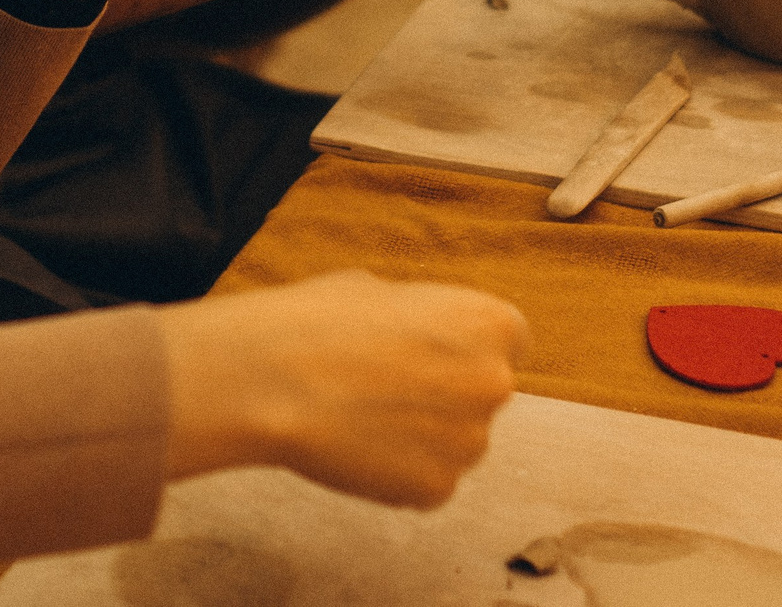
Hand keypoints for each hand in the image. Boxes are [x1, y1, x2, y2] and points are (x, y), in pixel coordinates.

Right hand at [156, 270, 526, 507]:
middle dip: (445, 394)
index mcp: (491, 324)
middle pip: (481, 394)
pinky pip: (426, 482)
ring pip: (454, 442)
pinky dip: (397, 473)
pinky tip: (356, 448)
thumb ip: (425, 318)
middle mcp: (495, 383)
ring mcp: (470, 443)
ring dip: (421, 437)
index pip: (507, 341)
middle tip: (386, 388)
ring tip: (360, 417)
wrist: (274, 379)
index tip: (430, 353)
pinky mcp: (437, 490)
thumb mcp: (382, 291)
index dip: (464, 347)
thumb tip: (425, 337)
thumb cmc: (318, 321)